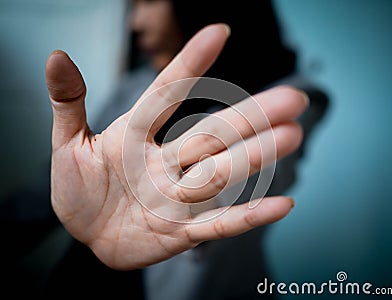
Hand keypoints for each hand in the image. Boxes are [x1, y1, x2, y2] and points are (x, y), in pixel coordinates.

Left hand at [46, 23, 307, 269]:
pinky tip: (281, 206)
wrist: (87, 236)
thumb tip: (58, 57)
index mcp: (138, 134)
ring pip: (221, 173)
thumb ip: (69, 103)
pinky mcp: (180, 232)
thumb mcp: (68, 144)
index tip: (218, 32)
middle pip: (213, 135)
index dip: (191, 64)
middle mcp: (167, 163)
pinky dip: (248, 216)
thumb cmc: (79, 189)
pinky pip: (218, 224)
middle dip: (251, 116)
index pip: (168, 94)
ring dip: (256, 156)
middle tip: (292, 98)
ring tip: (291, 134)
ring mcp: (177, 198)